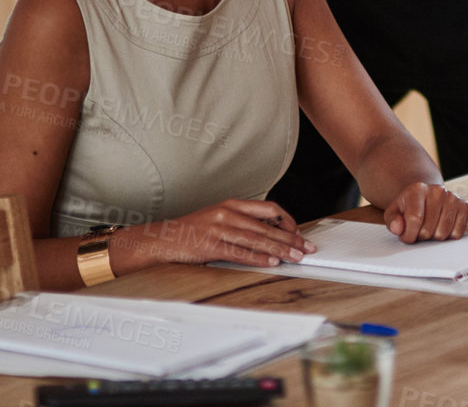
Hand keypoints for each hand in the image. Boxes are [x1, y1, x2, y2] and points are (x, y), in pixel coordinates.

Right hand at [115, 200, 313, 270]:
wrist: (160, 240)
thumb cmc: (190, 232)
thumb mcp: (218, 218)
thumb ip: (241, 222)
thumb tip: (269, 234)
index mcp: (232, 204)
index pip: (269, 209)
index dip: (287, 221)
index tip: (298, 233)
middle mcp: (227, 214)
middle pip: (267, 226)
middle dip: (291, 238)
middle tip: (307, 248)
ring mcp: (219, 229)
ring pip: (258, 239)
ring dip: (280, 250)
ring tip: (296, 257)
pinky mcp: (211, 246)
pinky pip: (240, 253)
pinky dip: (258, 258)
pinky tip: (272, 262)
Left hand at [383, 182, 467, 241]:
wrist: (426, 197)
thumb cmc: (408, 208)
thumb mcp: (394, 212)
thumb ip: (393, 220)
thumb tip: (398, 228)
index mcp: (417, 189)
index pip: (414, 219)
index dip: (408, 234)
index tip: (406, 236)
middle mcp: (437, 190)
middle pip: (428, 229)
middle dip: (421, 237)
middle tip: (418, 231)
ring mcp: (452, 197)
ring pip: (443, 233)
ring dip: (434, 238)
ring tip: (429, 229)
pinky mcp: (464, 206)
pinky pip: (457, 233)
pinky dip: (448, 237)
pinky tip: (441, 227)